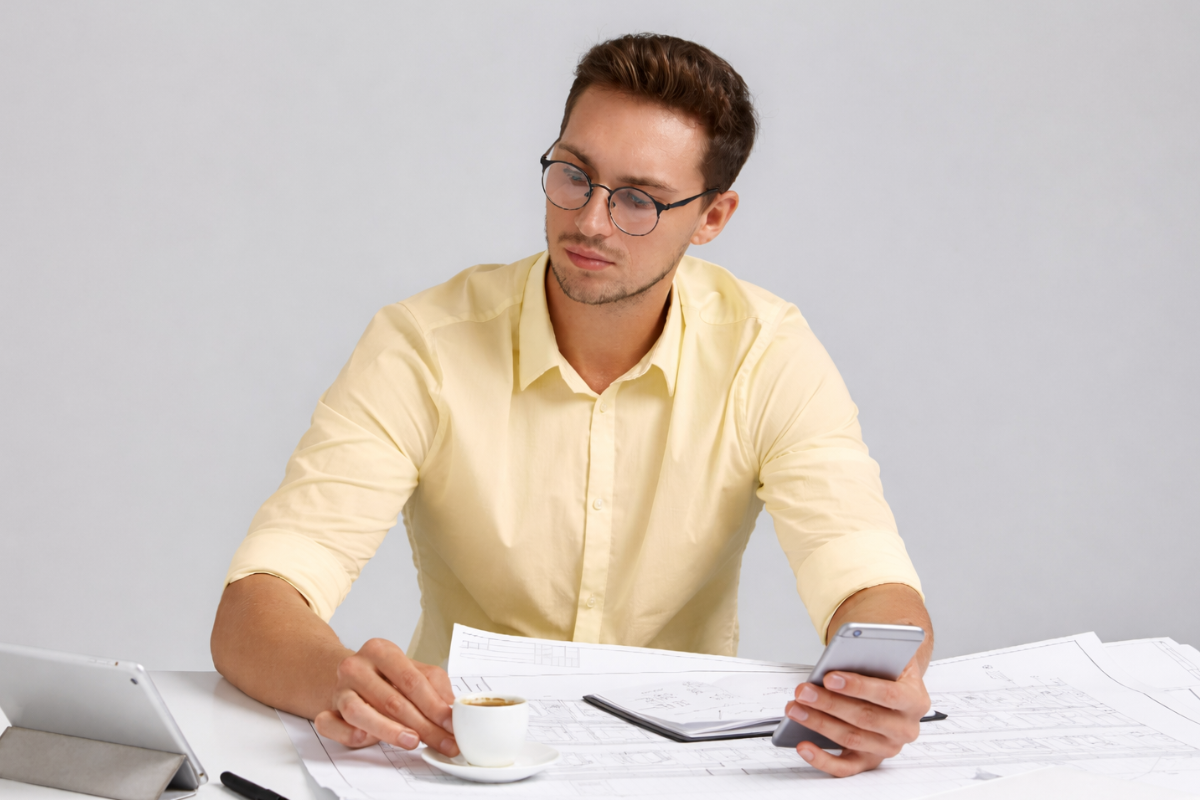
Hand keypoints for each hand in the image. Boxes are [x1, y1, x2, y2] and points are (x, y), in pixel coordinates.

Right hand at [313, 638, 458, 756]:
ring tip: (412, 741)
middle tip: (443, 742)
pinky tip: (366, 738)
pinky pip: (330, 725)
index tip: (451, 724)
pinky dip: (347, 734)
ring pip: (359, 712)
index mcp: (381, 651)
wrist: (350, 675)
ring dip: (388, 730)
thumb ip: (435, 688)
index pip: (411, 680)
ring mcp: (338, 689)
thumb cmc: (387, 676)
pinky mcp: (325, 710)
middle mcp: (356, 667)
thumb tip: (451, 712)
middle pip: (391, 700)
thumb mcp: (415, 672)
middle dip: (423, 726)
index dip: (434, 705)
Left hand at [785, 661, 930, 776]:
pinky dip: (822, 759)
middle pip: (864, 718)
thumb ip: (869, 657)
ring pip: (851, 738)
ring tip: (795, 708)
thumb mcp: (887, 656)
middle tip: (803, 691)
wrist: (894, 685)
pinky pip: (845, 767)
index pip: (888, 694)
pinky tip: (803, 745)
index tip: (829, 677)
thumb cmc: (886, 669)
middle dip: (829, 703)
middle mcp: (905, 728)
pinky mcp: (869, 760)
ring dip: (819, 723)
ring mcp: (887, 747)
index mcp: (915, 700)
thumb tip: (837, 660)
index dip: (858, 687)